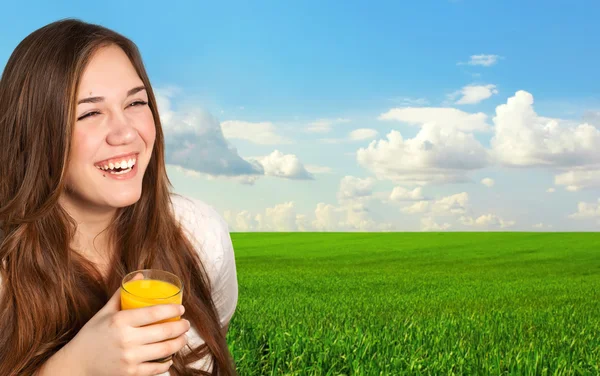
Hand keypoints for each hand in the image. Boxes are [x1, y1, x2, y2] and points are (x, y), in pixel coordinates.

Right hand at [64, 284, 189, 375]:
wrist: (77, 364)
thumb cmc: (92, 335)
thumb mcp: (105, 312)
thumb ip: (123, 294)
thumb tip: (140, 276)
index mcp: (120, 321)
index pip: (153, 313)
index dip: (172, 310)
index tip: (182, 308)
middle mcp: (125, 339)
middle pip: (164, 331)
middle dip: (181, 327)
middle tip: (186, 324)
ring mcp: (129, 358)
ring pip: (165, 350)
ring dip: (179, 343)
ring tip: (183, 338)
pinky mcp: (130, 373)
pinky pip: (156, 368)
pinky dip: (167, 362)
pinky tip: (171, 356)